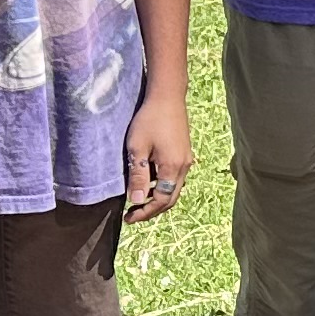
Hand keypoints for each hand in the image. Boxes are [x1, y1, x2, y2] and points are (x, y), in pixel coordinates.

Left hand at [124, 85, 194, 221]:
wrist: (168, 97)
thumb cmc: (149, 120)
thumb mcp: (138, 148)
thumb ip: (138, 176)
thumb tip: (136, 201)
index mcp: (173, 167)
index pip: (161, 200)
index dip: (145, 212)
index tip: (128, 218)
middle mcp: (184, 167)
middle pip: (170, 198)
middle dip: (152, 210)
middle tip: (133, 215)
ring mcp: (186, 160)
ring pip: (174, 189)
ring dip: (158, 199)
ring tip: (139, 201)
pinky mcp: (184, 154)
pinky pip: (175, 179)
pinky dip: (163, 187)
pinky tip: (149, 183)